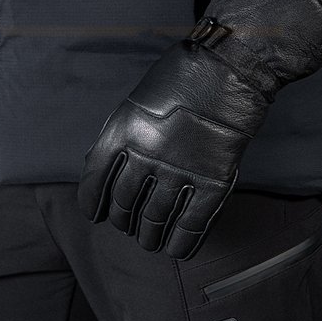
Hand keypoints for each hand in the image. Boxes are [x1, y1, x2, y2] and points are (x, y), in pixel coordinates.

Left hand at [78, 38, 260, 259]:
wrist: (230, 69)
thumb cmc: (181, 79)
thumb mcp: (136, 102)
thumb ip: (119, 137)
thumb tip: (101, 172)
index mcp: (122, 131)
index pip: (95, 179)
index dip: (91, 202)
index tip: (94, 214)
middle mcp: (146, 154)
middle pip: (123, 204)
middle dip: (122, 221)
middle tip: (126, 225)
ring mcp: (180, 170)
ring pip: (154, 220)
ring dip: (147, 237)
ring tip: (147, 241)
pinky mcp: (213, 181)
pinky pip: (191, 225)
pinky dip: (182, 243)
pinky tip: (175, 250)